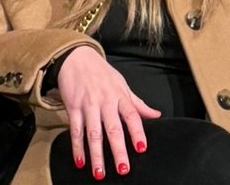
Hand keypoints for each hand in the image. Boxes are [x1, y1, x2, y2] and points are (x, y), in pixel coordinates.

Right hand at [57, 45, 161, 179]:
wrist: (75, 58)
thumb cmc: (101, 73)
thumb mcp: (122, 85)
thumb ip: (137, 103)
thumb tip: (156, 114)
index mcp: (120, 97)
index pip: (132, 116)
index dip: (137, 132)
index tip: (141, 148)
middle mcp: (105, 102)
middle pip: (113, 129)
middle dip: (118, 150)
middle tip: (123, 168)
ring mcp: (88, 106)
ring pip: (93, 134)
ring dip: (96, 155)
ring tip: (100, 173)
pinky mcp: (73, 108)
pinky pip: (76, 131)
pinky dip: (77, 147)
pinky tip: (81, 162)